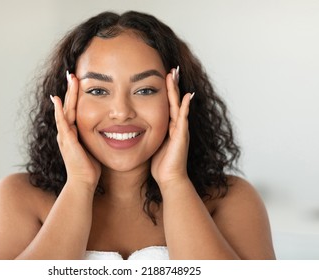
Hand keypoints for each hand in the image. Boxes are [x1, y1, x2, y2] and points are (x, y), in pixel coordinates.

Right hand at [51, 72, 100, 188]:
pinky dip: (59, 111)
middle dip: (70, 89)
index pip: (74, 109)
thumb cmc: (90, 168)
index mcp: (73, 132)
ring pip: (65, 110)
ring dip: (67, 94)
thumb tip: (108, 130)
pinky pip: (62, 123)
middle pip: (68, 105)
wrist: (83, 183)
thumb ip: (96, 137)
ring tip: (69, 79)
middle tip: (72, 73)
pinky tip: (58, 100)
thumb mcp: (93, 147)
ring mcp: (65, 136)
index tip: (80, 80)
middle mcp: (66, 131)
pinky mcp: (67, 141)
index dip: (76, 95)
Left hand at [151, 68, 193, 186]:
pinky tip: (187, 96)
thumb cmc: (160, 164)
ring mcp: (180, 130)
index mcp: (168, 126)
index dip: (164, 90)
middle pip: (173, 100)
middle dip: (172, 84)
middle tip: (171, 68)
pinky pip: (183, 119)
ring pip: (178, 105)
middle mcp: (176, 125)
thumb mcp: (152, 144)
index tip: (161, 75)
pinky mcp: (182, 136)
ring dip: (176, 90)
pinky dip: (186, 107)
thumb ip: (148, 133)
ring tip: (174, 75)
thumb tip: (135, 126)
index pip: (166, 103)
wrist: (169, 179)